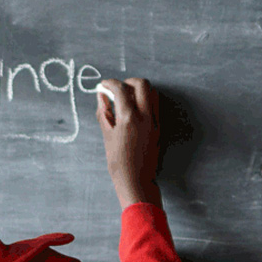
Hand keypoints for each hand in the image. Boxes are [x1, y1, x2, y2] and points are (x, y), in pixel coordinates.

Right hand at [96, 78, 162, 209]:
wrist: (137, 179)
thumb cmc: (118, 161)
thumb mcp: (107, 135)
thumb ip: (104, 112)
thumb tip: (102, 96)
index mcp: (129, 118)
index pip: (121, 90)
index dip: (110, 83)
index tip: (103, 85)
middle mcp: (145, 117)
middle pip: (142, 84)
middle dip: (128, 81)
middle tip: (117, 88)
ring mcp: (154, 122)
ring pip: (152, 93)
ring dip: (139, 90)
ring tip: (126, 98)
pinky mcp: (159, 127)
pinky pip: (154, 105)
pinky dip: (144, 100)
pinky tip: (133, 109)